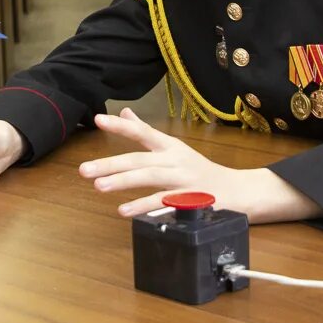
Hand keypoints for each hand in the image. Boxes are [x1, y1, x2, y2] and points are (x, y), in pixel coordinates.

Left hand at [79, 108, 320, 222]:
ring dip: (123, 182)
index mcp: (170, 146)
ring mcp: (184, 180)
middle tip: (84, 170)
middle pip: (141, 159)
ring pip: (151, 178)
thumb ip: (147, 132)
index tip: (98, 119)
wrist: (239, 192)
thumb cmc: (200, 170)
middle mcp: (176, 160)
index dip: (121, 125)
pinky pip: (165, 202)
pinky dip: (145, 206)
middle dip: (111, 163)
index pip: (143, 132)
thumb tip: (124, 111)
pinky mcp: (192, 200)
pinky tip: (125, 211)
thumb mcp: (174, 148)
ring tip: (98, 186)